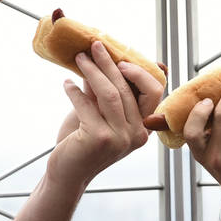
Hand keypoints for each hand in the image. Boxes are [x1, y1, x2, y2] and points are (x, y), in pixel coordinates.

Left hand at [48, 41, 163, 188]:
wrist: (67, 173)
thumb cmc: (82, 143)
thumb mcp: (97, 114)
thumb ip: (103, 93)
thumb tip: (101, 59)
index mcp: (142, 128)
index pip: (153, 92)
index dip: (139, 72)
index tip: (119, 58)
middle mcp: (136, 135)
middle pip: (126, 88)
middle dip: (108, 63)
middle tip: (93, 47)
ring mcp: (120, 138)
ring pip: (110, 93)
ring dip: (92, 71)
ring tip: (78, 59)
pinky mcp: (100, 139)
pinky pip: (87, 105)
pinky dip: (75, 91)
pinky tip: (66, 84)